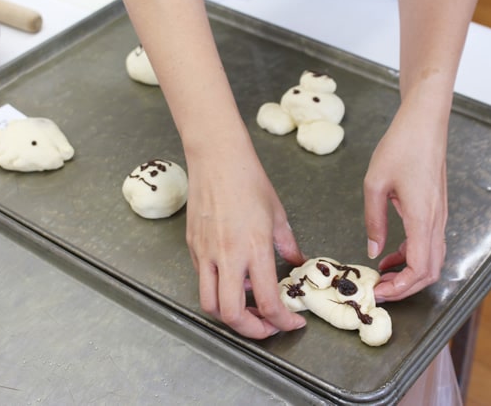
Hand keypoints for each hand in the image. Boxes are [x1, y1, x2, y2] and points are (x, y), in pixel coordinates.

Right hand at [185, 150, 306, 338]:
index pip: (267, 301)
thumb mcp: (277, 214)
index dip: (282, 322)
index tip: (292, 324)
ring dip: (230, 315)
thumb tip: (298, 262)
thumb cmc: (249, 181)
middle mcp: (227, 256)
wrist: (217, 159)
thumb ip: (287, 245)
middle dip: (252, 330)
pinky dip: (218, 290)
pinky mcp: (192, 247)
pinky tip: (233, 280)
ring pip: (209, 304)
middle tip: (268, 327)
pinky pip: (202, 280)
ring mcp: (205, 253)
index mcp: (254, 249)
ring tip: (249, 307)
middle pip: (231, 314)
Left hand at [364, 98, 448, 300]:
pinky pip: (429, 243)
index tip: (379, 291)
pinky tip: (391, 254)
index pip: (419, 268)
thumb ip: (373, 221)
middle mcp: (437, 221)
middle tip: (380, 290)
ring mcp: (440, 216)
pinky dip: (412, 256)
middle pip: (430, 271)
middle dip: (406, 287)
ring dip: (409, 273)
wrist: (425, 122)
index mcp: (422, 218)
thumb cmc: (401, 146)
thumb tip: (373, 251)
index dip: (401, 287)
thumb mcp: (375, 184)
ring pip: (432, 259)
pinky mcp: (437, 209)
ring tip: (383, 275)